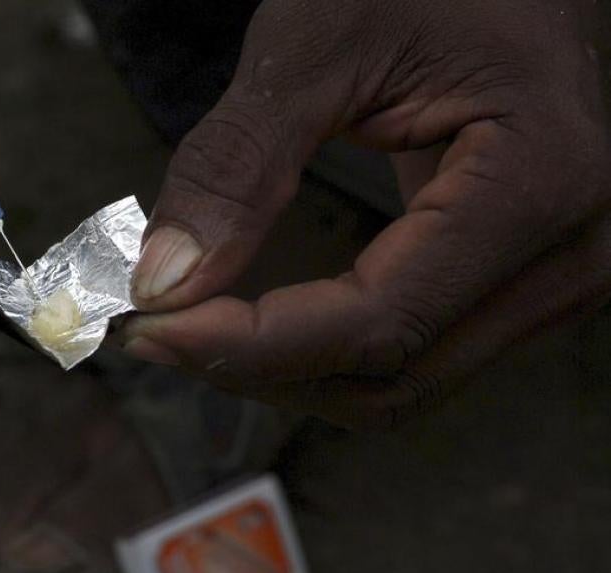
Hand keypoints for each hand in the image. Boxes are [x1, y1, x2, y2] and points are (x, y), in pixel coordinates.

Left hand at [121, 0, 610, 428]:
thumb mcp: (319, 42)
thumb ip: (238, 164)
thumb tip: (163, 282)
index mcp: (537, 185)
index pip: (375, 325)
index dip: (249, 344)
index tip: (149, 326)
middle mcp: (565, 256)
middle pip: (387, 380)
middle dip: (259, 369)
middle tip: (156, 327)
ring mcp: (548, 278)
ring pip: (397, 386)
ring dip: (286, 372)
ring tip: (198, 323)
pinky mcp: (513, 282)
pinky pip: (409, 354)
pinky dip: (321, 353)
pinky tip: (258, 322)